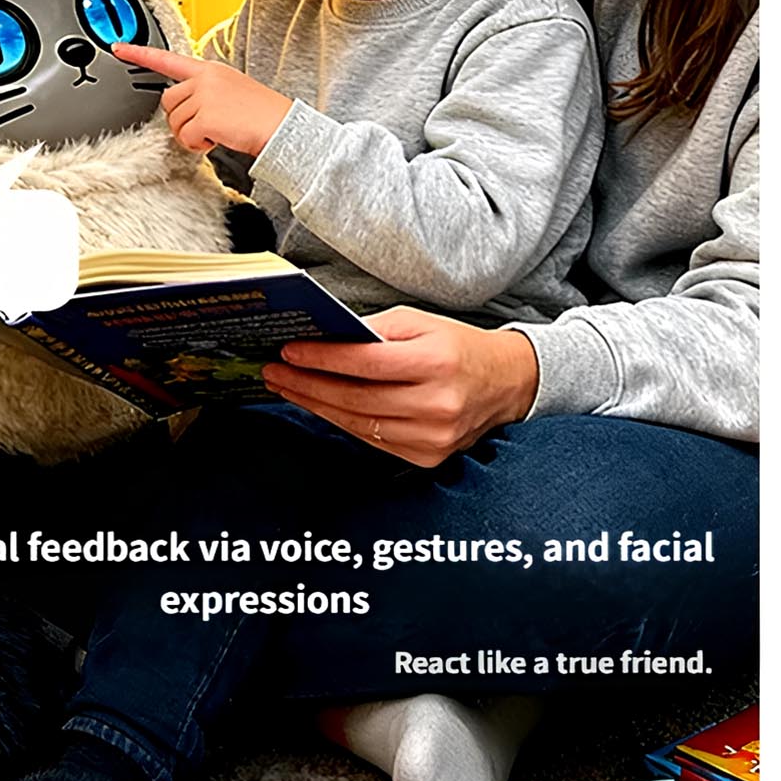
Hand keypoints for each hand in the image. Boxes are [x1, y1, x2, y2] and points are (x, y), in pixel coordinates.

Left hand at [111, 42, 291, 155]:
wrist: (283, 127)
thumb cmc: (261, 113)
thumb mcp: (231, 90)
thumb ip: (204, 91)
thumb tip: (182, 107)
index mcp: (209, 70)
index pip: (168, 59)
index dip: (140, 54)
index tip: (118, 48)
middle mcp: (205, 79)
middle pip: (168, 101)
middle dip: (182, 118)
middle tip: (207, 125)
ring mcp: (205, 96)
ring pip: (175, 122)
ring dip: (191, 134)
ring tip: (217, 131)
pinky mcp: (206, 116)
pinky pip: (186, 137)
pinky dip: (199, 145)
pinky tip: (217, 140)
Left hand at [261, 305, 538, 467]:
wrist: (506, 384)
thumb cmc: (457, 347)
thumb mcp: (421, 323)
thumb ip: (374, 330)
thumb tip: (323, 338)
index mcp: (438, 362)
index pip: (366, 363)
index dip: (323, 358)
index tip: (289, 351)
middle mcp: (438, 404)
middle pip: (356, 398)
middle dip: (308, 384)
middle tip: (274, 371)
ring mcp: (434, 437)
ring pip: (359, 423)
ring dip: (316, 405)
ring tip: (287, 387)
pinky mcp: (428, 457)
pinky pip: (372, 440)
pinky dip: (342, 422)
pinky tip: (318, 405)